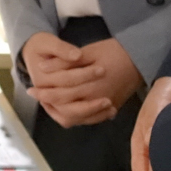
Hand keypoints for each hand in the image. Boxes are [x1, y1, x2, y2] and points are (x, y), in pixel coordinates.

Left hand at [23, 34, 142, 128]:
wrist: (140, 57)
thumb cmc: (113, 51)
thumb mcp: (88, 51)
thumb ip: (64, 61)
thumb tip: (42, 67)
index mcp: (90, 84)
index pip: (60, 93)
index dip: (43, 92)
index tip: (30, 89)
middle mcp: (96, 99)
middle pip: (66, 108)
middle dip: (48, 102)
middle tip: (35, 96)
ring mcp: (105, 106)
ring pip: (77, 118)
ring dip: (61, 113)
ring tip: (49, 105)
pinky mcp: (112, 108)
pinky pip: (91, 120)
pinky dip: (77, 118)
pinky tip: (68, 111)